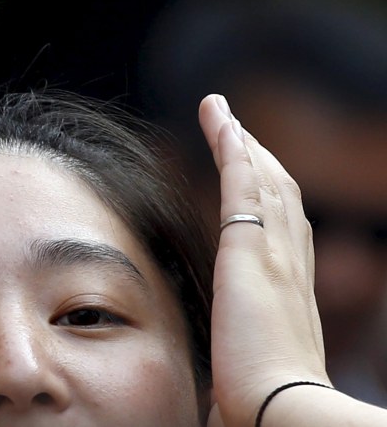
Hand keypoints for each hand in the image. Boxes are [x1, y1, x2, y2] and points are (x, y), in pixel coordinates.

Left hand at [199, 95, 329, 426]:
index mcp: (288, 294)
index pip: (281, 232)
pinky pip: (243, 184)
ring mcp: (273, 254)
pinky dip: (235, 149)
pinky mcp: (251, 249)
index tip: (253, 175)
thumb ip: (242, 364)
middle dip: (258, 159)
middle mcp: (288, 265)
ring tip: (222, 114)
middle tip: (238, 130)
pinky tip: (222, 123)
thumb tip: (222, 395)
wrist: (280, 413)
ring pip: (262, 180)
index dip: (269, 198)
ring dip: (243, 143)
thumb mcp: (251, 375)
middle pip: (278, 197)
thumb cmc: (266, 407)